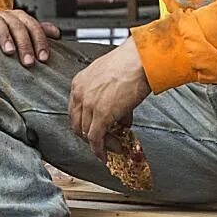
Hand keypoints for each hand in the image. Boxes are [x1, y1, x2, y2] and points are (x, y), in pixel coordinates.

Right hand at [0, 9, 61, 64]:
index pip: (33, 27)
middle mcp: (6, 15)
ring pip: (0, 23)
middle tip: (28, 62)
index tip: (43, 58)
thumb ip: (38, 31)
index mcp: (19, 17)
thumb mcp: (20, 29)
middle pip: (18, 27)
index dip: (40, 42)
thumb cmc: (1, 28)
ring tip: (9, 51)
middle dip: (25, 45)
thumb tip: (57, 34)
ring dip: (6, 37)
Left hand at [68, 41, 151, 160]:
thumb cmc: (131, 63)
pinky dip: (99, 150)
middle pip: (77, 124)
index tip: (93, 130)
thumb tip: (121, 117)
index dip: (84, 123)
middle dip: (89, 136)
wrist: (140, 60)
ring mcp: (89, 105)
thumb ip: (110, 97)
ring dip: (100, 144)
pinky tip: (105, 155)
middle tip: (103, 141)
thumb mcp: (111, 78)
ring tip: (114, 147)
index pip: (75, 110)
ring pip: (86, 133)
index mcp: (79, 83)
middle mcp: (79, 94)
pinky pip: (95, 138)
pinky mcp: (102, 115)